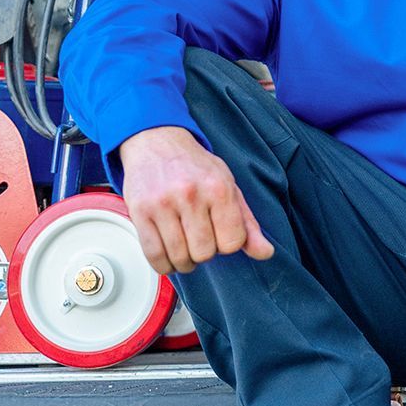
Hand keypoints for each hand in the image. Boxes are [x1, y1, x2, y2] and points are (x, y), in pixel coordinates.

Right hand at [119, 125, 274, 276]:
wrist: (157, 141)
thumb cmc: (195, 167)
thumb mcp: (228, 186)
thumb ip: (247, 223)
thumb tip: (266, 253)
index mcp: (218, 188)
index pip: (232, 242)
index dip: (227, 244)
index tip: (219, 234)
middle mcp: (191, 194)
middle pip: (204, 253)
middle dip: (204, 253)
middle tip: (199, 238)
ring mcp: (163, 203)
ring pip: (179, 257)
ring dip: (184, 262)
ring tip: (184, 247)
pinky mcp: (140, 211)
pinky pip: (153, 255)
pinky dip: (163, 264)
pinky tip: (167, 255)